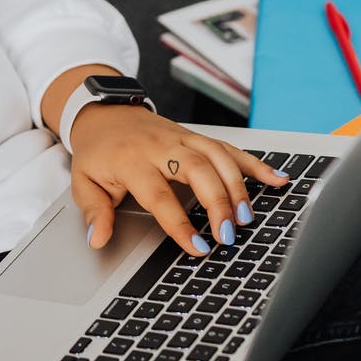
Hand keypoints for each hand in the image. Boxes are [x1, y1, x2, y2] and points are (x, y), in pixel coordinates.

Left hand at [67, 105, 290, 255]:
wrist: (104, 112)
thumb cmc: (98, 151)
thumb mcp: (83, 181)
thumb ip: (94, 211)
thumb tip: (98, 239)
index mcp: (132, 160)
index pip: (159, 195)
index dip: (179, 224)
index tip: (197, 248)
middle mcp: (161, 146)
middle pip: (197, 170)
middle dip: (217, 202)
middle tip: (228, 233)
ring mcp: (182, 138)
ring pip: (218, 156)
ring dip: (237, 186)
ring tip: (247, 217)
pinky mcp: (197, 136)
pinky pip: (230, 147)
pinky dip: (254, 163)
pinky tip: (276, 179)